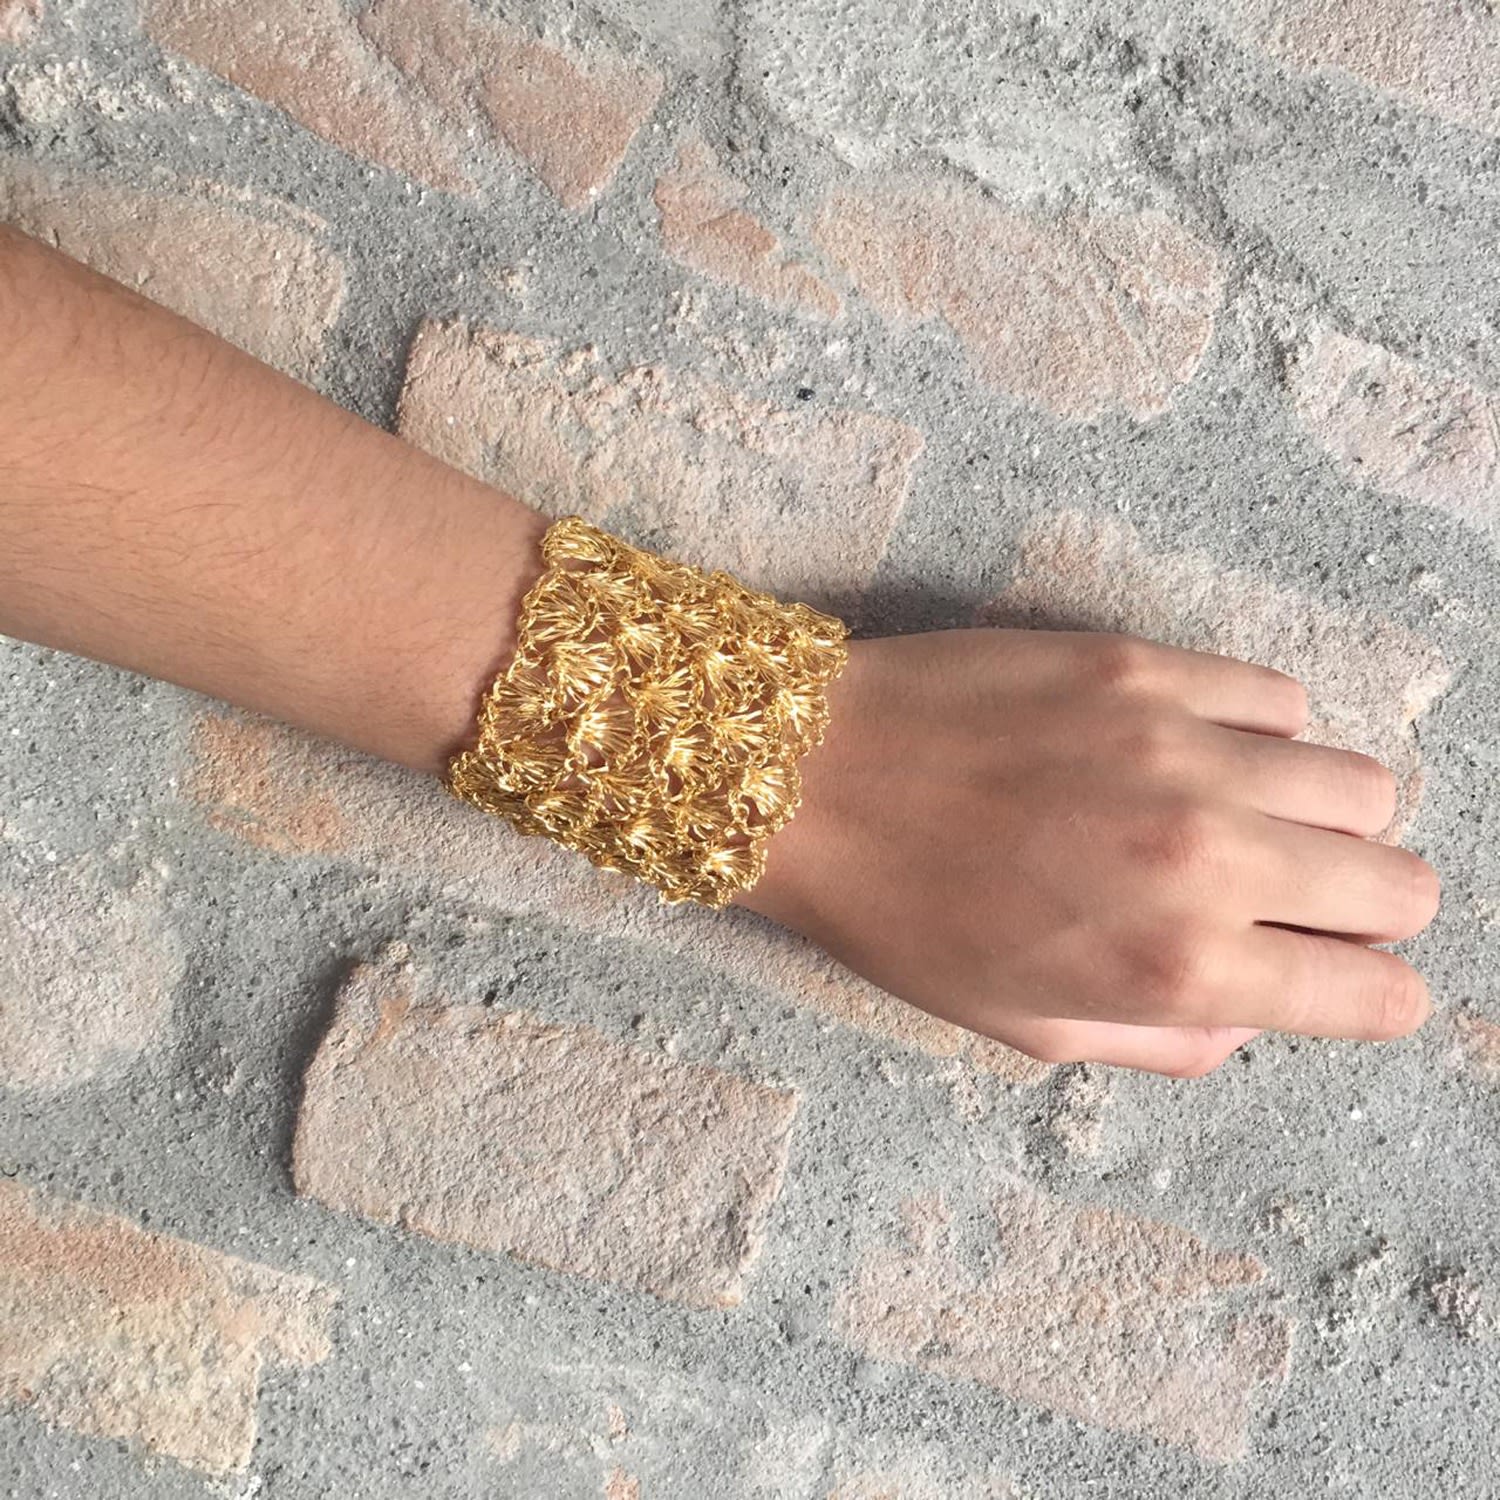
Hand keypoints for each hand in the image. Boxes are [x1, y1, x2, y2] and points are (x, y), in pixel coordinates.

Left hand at [740, 629, 1439, 1076]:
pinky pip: (1276, 696)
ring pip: (1359, 783)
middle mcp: (1204, 856)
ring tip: (1241, 820)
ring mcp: (1181, 748)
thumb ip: (1158, 1040)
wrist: (808, 779)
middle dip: (1364, 908)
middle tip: (1291, 902)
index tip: (1338, 977)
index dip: (1368, 994)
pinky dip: (1257, 734)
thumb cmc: (897, 915)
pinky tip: (1190, 749)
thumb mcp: (1020, 1027)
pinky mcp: (1144, 666)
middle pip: (1399, 883)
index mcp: (1173, 967)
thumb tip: (1241, 1015)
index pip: (1378, 995)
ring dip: (1319, 818)